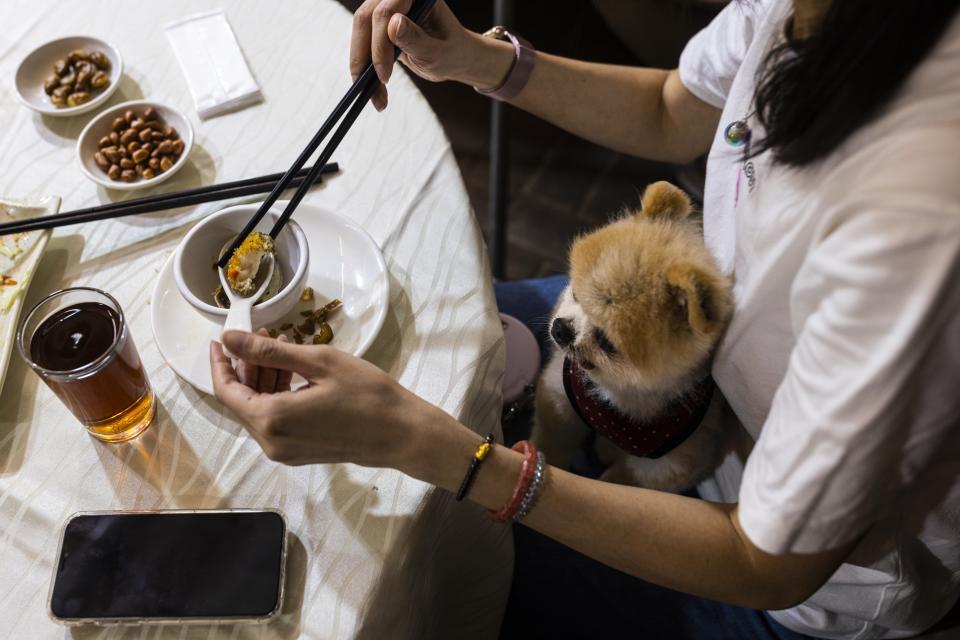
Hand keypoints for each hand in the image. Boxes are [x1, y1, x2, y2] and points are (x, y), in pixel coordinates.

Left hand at [209, 330, 436, 466]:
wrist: (402, 434)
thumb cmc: (367, 394)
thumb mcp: (319, 362)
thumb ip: (270, 351)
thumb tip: (230, 338)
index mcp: (272, 419)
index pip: (226, 389)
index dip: (221, 361)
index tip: (222, 338)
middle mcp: (271, 442)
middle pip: (241, 400)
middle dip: (247, 365)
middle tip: (265, 334)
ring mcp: (285, 451)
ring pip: (259, 410)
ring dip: (264, 379)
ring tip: (283, 348)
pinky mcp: (299, 453)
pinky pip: (275, 421)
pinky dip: (277, 395)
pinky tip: (294, 373)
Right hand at [350, 0, 482, 109]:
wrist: (453, 56)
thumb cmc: (452, 52)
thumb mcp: (437, 52)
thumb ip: (415, 39)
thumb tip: (392, 24)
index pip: (386, 12)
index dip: (380, 44)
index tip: (384, 75)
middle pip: (366, 18)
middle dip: (363, 57)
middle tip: (367, 89)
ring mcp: (386, 6)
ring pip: (360, 30)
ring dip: (361, 65)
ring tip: (374, 96)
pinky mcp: (378, 23)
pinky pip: (362, 41)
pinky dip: (365, 66)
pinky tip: (372, 89)